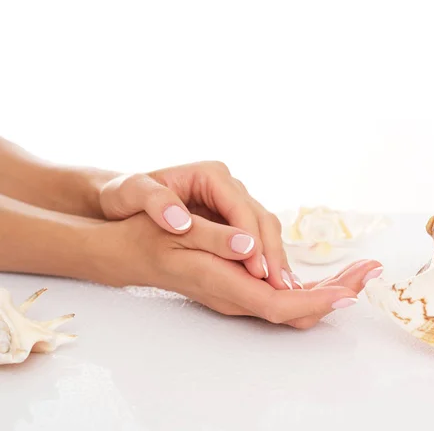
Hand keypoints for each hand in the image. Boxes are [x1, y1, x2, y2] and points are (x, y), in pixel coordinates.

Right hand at [91, 212, 382, 328]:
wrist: (127, 251)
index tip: (352, 288)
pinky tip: (319, 275)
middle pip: (292, 310)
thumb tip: (250, 247)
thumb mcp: (176, 231)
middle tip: (369, 273)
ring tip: (356, 272)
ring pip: (288, 305)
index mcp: (221, 282)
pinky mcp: (235, 284)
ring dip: (324, 291)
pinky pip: (277, 294)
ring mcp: (234, 292)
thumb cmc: (148, 237)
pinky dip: (305, 287)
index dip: (318, 300)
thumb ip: (214, 239)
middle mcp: (232, 294)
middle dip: (334, 295)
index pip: (280, 304)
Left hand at [100, 161, 298, 289]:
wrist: (124, 199)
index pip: (241, 208)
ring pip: (264, 229)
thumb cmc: (126, 195)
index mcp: (210, 175)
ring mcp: (231, 202)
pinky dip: (263, 260)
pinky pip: (254, 239)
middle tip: (277, 286)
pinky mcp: (230, 219)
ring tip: (279, 289)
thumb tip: (181, 222)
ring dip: (272, 259)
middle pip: (260, 218)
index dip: (252, 240)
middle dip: (270, 252)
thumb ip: (156, 202)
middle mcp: (227, 186)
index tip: (257, 270)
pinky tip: (268, 284)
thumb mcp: (133, 193)